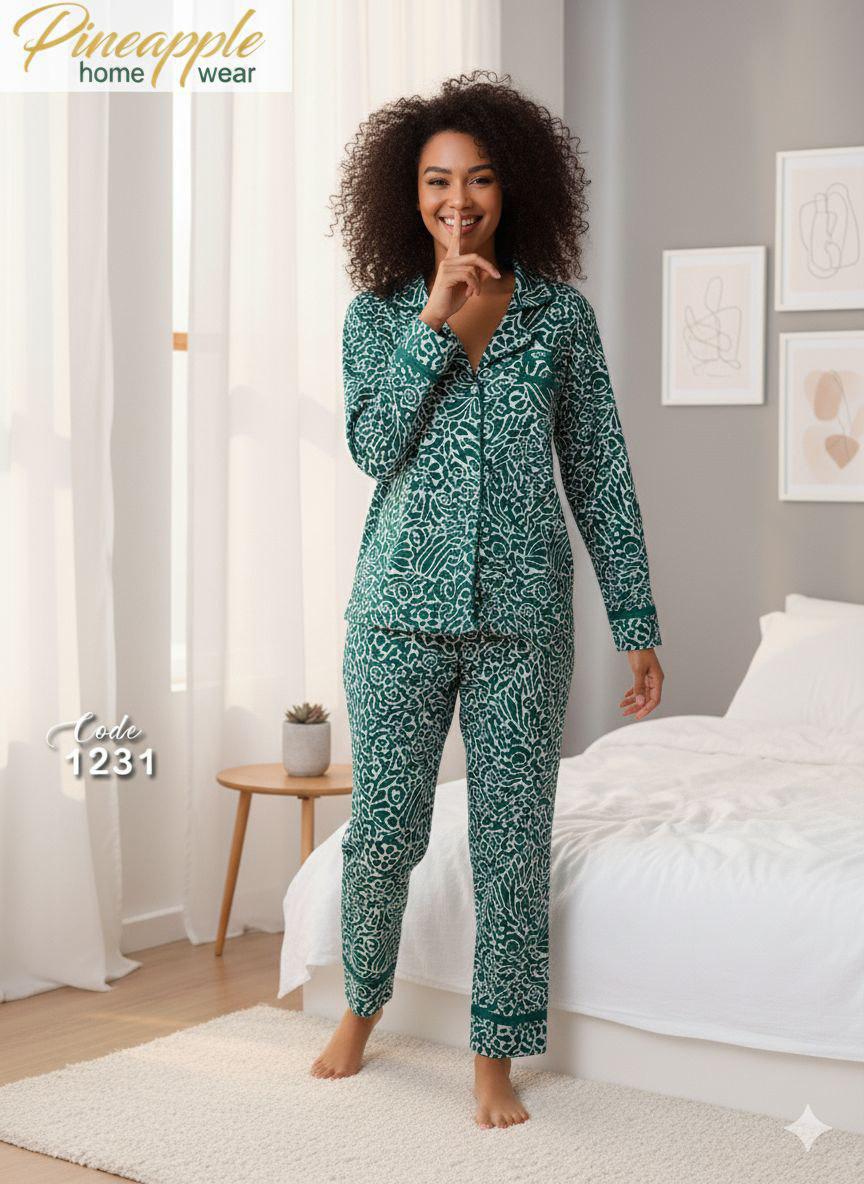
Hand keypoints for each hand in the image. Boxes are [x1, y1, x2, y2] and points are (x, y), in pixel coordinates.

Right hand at [419, 208, 500, 330]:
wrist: (439, 313)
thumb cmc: (452, 300)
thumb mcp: (470, 288)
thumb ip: (478, 277)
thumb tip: (488, 271)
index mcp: (452, 261)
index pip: (455, 240)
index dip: (457, 226)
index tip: (456, 212)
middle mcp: (448, 261)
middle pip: (475, 257)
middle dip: (488, 266)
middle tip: (496, 276)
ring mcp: (446, 267)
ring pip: (473, 268)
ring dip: (478, 283)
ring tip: (475, 293)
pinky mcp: (447, 275)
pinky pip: (469, 276)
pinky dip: (475, 286)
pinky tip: (471, 294)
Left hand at [619, 649, 663, 720]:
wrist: (637, 640)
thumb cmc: (640, 653)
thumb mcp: (638, 671)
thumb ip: (639, 687)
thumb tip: (639, 702)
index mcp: (657, 680)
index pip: (654, 700)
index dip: (646, 709)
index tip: (637, 716)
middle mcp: (654, 681)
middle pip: (647, 699)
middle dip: (636, 707)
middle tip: (626, 714)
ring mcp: (649, 678)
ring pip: (641, 694)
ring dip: (632, 701)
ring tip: (622, 707)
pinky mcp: (643, 675)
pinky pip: (638, 688)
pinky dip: (632, 693)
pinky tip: (625, 698)